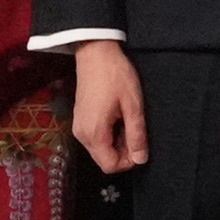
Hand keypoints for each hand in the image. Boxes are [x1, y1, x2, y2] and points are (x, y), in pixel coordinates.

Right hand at [69, 41, 148, 172]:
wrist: (95, 53)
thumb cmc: (115, 76)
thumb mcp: (133, 106)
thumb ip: (136, 135)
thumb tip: (141, 159)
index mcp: (94, 133)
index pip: (110, 166)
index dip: (129, 161)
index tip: (141, 145)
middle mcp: (82, 135)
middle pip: (104, 159)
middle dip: (123, 152)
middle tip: (136, 131)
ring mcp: (78, 127)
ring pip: (100, 149)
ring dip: (117, 143)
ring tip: (128, 120)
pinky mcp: (80, 120)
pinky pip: (95, 137)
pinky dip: (109, 134)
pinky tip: (118, 117)